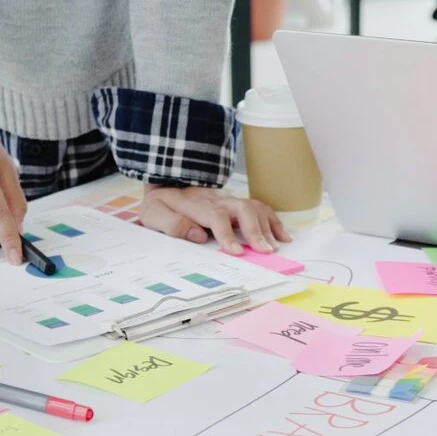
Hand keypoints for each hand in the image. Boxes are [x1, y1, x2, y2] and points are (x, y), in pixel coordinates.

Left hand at [139, 185, 290, 254]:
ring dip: (268, 226)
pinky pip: (259, 207)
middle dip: (256, 230)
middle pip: (242, 209)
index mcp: (196, 205)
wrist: (166, 183)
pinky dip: (273, 221)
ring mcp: (229, 200)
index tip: (238, 252)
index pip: (216, 218)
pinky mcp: (236, 203)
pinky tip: (283, 236)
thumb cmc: (161, 203)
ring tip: (276, 246)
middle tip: (266, 251)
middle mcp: (217, 200)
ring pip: (254, 207)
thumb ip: (172, 224)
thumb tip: (197, 235)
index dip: (228, 235)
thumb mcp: (154, 214)